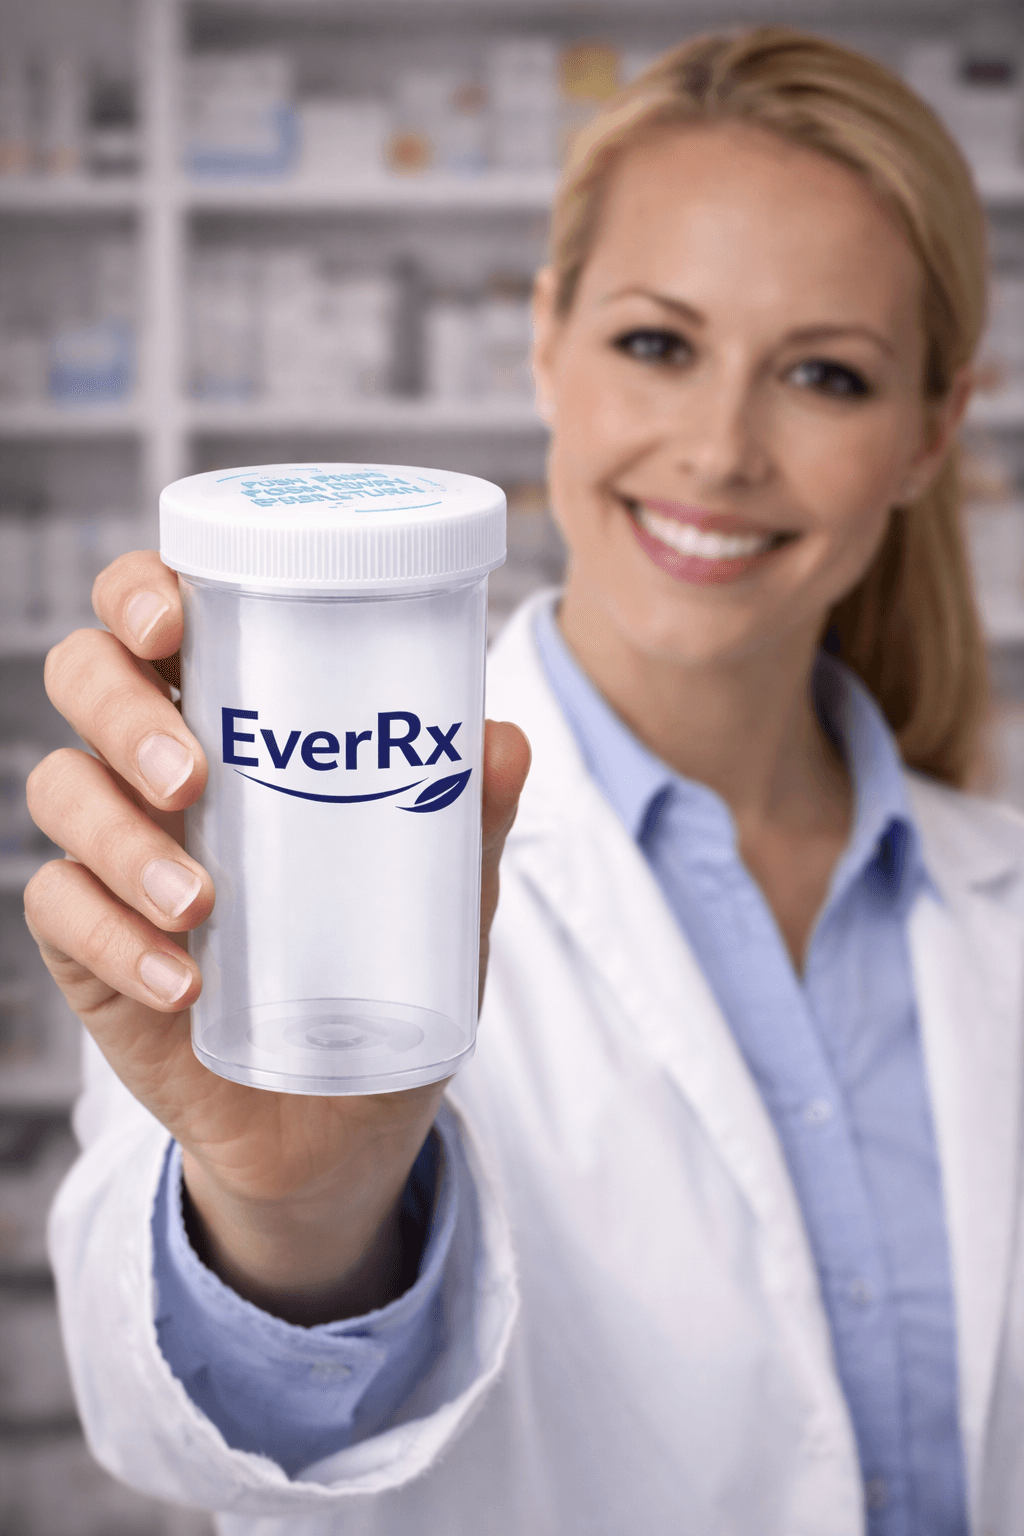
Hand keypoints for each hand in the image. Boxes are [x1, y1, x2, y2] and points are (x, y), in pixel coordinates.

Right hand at [24, 551, 529, 1323]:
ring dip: (124, 840)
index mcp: (233, 716)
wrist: (341, 1115)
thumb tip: (502, 741)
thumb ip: (469, 819)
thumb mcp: (442, 892)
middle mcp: (157, 767)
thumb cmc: (385, 968)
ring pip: (61, 791)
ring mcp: (113, 851)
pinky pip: (61, 911)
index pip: (155, 616)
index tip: (171, 616)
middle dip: (120, 709)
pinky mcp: (88, 944)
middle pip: (83, 679)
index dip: (138, 591)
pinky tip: (185, 983)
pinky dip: (116, 942)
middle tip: (194, 774)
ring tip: (202, 903)